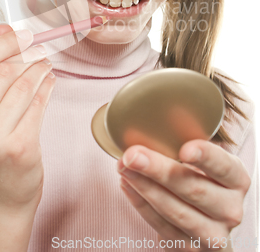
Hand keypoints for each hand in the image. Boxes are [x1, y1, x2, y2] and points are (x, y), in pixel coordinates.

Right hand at [0, 24, 54, 211]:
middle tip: (41, 50)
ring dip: (41, 68)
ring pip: (25, 85)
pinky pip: (40, 104)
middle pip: (5, 71)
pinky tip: (51, 81)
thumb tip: (2, 26)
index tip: (24, 34)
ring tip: (46, 64)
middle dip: (29, 55)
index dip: (4, 42)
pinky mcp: (20, 148)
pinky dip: (48, 87)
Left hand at [117, 140, 250, 250]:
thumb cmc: (203, 179)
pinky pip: (162, 227)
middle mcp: (230, 208)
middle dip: (159, 170)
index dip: (206, 157)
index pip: (223, 166)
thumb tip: (153, 121)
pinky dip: (141, 205)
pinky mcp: (190, 248)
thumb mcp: (205, 161)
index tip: (184, 148)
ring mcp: (212, 233)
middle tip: (133, 154)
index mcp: (237, 179)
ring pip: (176, 211)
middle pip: (194, 189)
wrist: (209, 222)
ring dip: (145, 187)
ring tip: (123, 167)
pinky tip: (127, 185)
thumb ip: (188, 144)